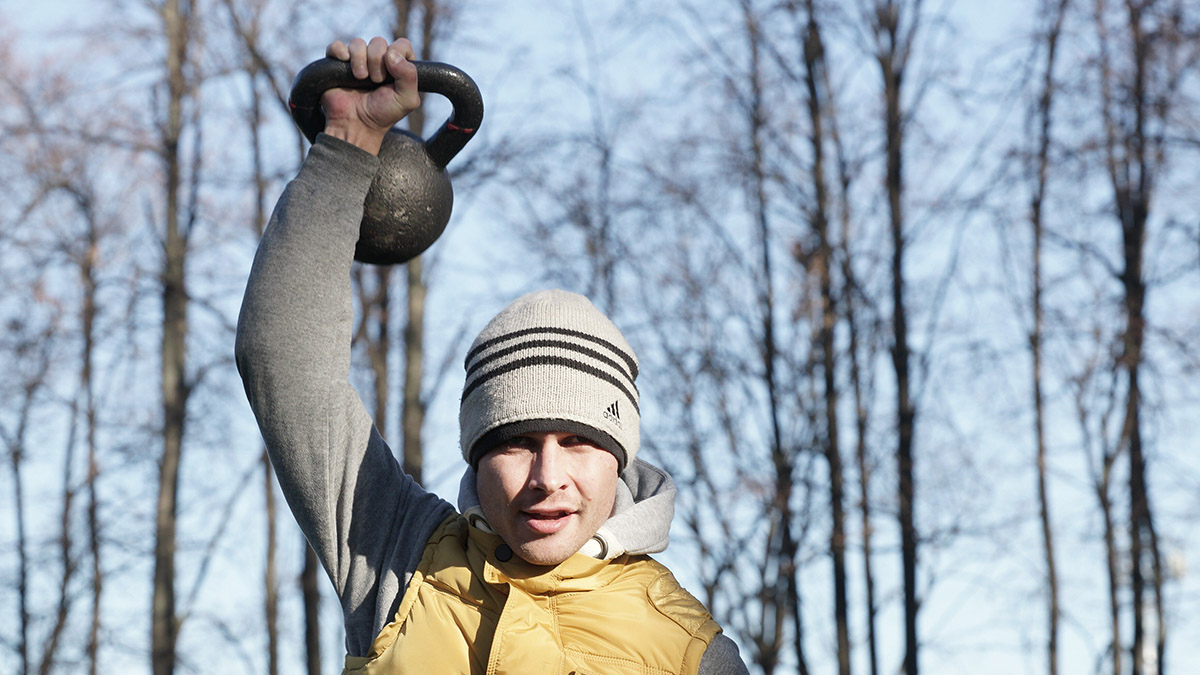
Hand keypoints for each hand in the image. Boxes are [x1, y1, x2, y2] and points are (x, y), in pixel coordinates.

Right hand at [321, 37, 419, 154]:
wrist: (356, 125)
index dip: (397, 54)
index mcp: (397, 66)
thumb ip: (410, 76)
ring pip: (357, 43)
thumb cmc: (383, 114)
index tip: (392, 73)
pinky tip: (345, 65)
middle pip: (378, 42)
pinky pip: (336, 46)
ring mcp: (357, 61)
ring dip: (360, 60)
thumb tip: (391, 53)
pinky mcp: (338, 64)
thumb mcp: (407, 100)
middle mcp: (377, 61)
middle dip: (377, 60)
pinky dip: (340, 52)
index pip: (402, 45)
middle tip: (375, 81)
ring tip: (360, 79)